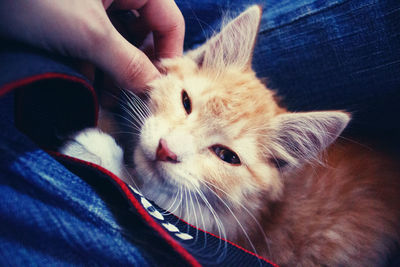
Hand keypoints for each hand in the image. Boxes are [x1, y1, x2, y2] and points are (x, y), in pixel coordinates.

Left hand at [0, 0, 184, 91]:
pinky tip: (85, 83)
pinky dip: (93, 64)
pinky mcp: (75, 17)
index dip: (169, 56)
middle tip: (128, 99)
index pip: (170, 22)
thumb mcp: (90, 34)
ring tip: (104, 97)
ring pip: (119, 42)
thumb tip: (155, 89)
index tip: (160, 90)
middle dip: (136, 68)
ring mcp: (96, 6)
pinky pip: (95, 43)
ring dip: (113, 71)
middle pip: (144, 35)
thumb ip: (129, 63)